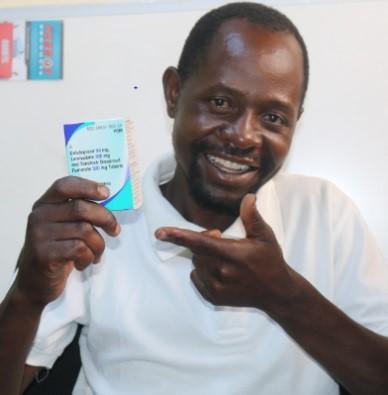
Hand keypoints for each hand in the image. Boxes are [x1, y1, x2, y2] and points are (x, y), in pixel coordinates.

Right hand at [15, 176, 119, 306]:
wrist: (35, 281)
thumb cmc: (57, 249)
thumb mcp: (64, 226)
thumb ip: (79, 212)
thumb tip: (108, 200)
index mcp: (45, 204)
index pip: (65, 186)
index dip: (88, 186)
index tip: (107, 193)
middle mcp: (39, 216)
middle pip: (81, 208)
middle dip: (106, 218)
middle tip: (115, 230)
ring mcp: (40, 235)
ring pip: (85, 231)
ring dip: (99, 245)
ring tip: (96, 254)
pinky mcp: (44, 254)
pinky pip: (80, 249)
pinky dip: (89, 257)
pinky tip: (83, 263)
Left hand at [155, 194, 293, 313]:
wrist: (276, 292)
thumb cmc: (270, 261)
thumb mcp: (265, 236)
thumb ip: (252, 217)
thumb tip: (248, 197)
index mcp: (231, 254)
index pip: (200, 242)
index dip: (178, 235)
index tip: (159, 232)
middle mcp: (221, 272)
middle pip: (196, 251)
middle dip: (204, 242)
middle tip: (220, 239)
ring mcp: (216, 287)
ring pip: (196, 264)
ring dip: (203, 257)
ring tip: (223, 258)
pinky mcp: (214, 297)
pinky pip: (196, 278)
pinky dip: (202, 271)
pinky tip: (220, 270)